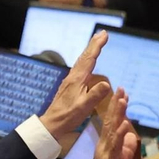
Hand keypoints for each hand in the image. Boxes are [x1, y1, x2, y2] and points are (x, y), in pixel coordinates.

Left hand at [39, 30, 112, 149]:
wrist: (51, 124)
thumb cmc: (68, 116)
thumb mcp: (84, 107)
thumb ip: (95, 95)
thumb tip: (106, 84)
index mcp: (77, 80)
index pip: (89, 59)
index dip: (97, 46)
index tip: (104, 35)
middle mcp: (72, 77)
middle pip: (84, 57)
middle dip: (94, 44)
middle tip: (102, 33)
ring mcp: (70, 81)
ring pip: (81, 62)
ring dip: (90, 52)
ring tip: (96, 44)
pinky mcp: (69, 87)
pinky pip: (79, 69)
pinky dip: (85, 61)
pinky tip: (86, 64)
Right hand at [79, 89, 138, 158]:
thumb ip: (127, 148)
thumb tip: (132, 135)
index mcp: (107, 146)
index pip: (112, 123)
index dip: (117, 109)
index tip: (122, 94)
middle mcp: (104, 146)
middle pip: (110, 121)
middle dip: (116, 105)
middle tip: (121, 89)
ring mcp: (106, 153)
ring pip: (112, 129)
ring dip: (117, 114)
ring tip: (122, 100)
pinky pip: (115, 145)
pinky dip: (119, 133)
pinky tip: (124, 124)